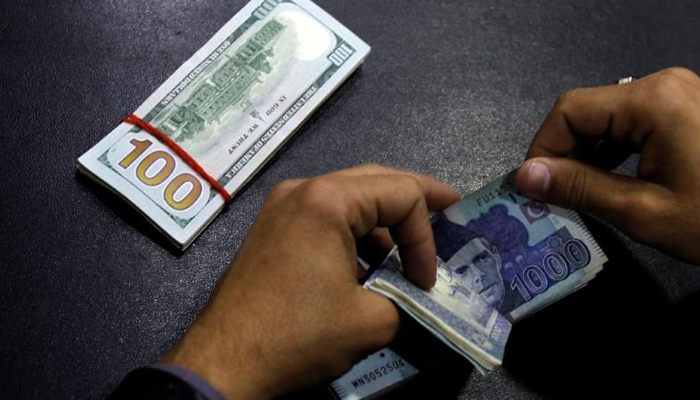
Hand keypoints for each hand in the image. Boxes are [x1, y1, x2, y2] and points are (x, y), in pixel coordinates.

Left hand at [161, 164, 459, 399]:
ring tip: (408, 252)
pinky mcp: (272, 228)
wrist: (224, 363)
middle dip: (415, 200)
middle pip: (376, 180)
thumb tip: (416, 296)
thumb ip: (408, 299)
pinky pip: (325, 217)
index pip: (402, 194)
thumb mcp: (371, 321)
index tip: (427, 281)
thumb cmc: (298, 335)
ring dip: (383, 222)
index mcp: (328, 200)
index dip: (426, 236)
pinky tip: (367, 264)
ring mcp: (282, 206)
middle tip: (450, 211)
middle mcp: (303, 189)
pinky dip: (354, 233)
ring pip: (350, 198)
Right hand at [515, 67, 699, 262]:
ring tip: (577, 194)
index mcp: (653, 100)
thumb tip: (525, 177)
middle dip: (563, 154)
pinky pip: (632, 124)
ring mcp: (678, 95)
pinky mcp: (686, 110)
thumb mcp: (644, 211)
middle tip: (552, 197)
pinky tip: (607, 182)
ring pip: (607, 119)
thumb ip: (579, 188)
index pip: (569, 111)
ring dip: (586, 155)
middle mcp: (664, 85)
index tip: (532, 189)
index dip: (542, 149)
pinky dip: (612, 152)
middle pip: (587, 111)